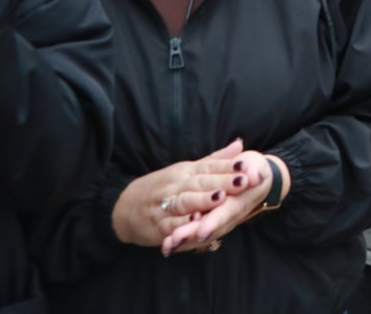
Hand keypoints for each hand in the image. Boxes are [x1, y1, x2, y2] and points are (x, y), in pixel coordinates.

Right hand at [111, 139, 256, 247]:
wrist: (123, 207)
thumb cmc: (163, 186)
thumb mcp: (188, 170)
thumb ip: (215, 160)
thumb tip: (240, 144)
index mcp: (185, 171)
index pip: (209, 166)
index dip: (228, 166)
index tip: (246, 164)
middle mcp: (175, 185)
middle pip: (201, 182)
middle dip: (222, 181)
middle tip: (243, 180)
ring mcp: (165, 205)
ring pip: (185, 201)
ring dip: (203, 200)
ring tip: (221, 197)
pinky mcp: (158, 226)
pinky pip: (171, 224)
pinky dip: (182, 224)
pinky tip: (195, 222)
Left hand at [161, 149, 291, 255]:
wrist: (256, 178)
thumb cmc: (253, 170)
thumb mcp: (256, 166)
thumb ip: (254, 171)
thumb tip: (255, 176)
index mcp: (239, 201)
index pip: (225, 213)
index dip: (214, 221)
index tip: (201, 231)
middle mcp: (228, 216)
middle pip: (209, 227)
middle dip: (192, 233)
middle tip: (175, 238)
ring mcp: (219, 221)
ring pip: (200, 234)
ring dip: (184, 240)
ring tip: (168, 244)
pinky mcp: (209, 222)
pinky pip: (194, 235)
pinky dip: (181, 241)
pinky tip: (166, 246)